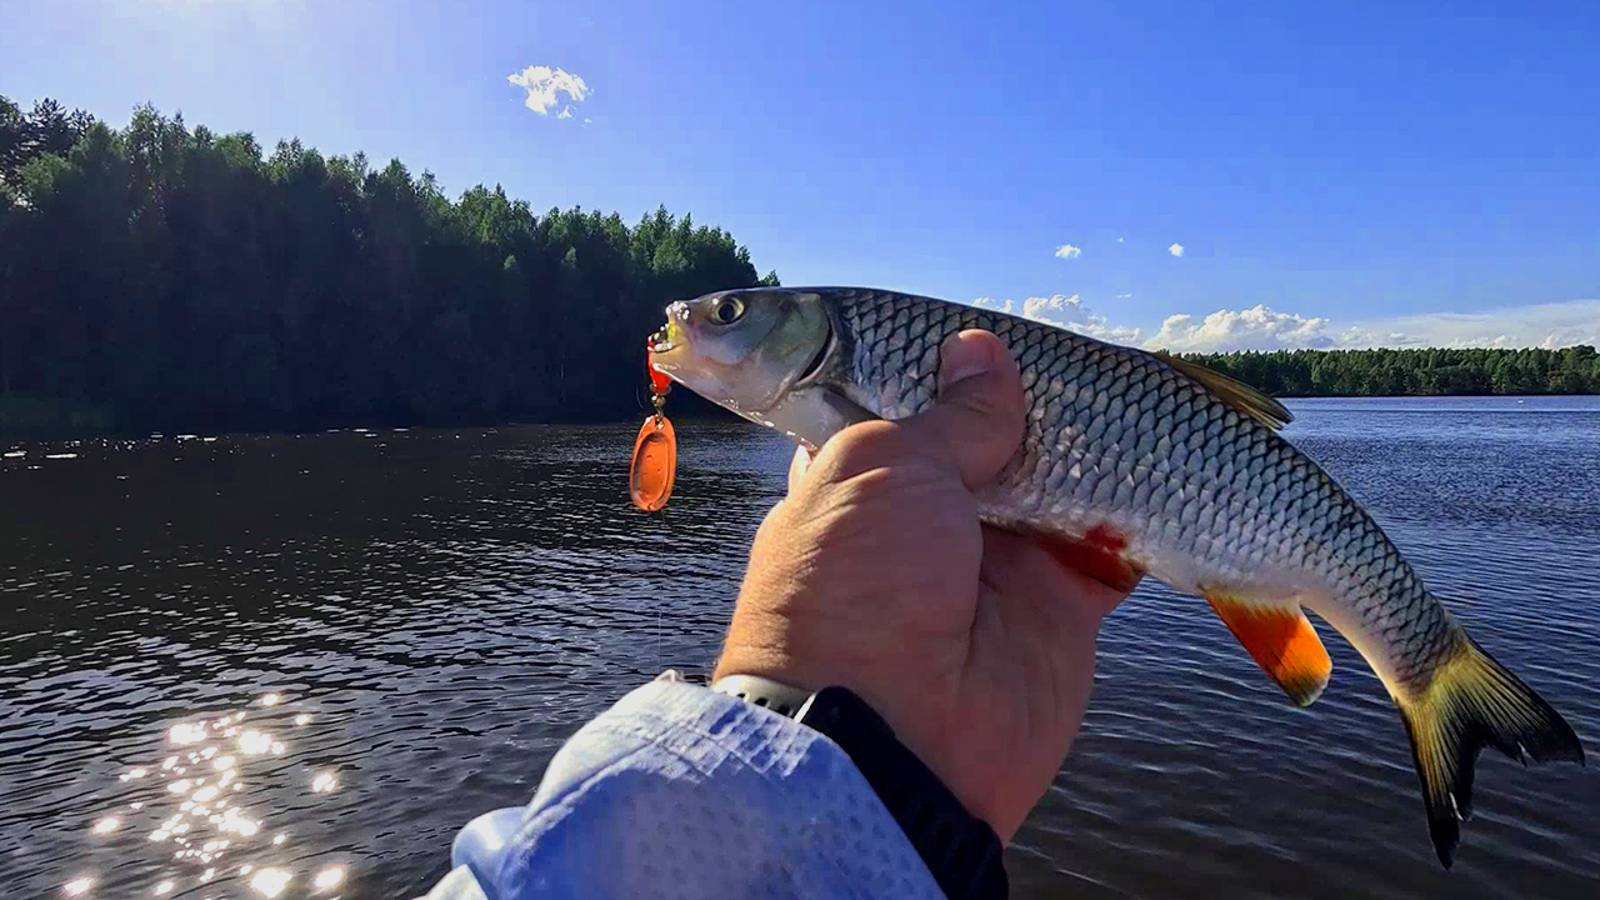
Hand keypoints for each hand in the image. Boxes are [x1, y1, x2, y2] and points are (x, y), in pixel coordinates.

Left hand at [713, 330, 1129, 839]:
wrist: (892, 741)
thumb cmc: (858, 588)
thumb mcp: (884, 468)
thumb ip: (949, 414)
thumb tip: (983, 351)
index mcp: (864, 476)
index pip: (912, 406)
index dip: (952, 370)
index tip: (999, 330)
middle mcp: (930, 517)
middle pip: (993, 441)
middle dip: (1035, 405)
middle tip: (1084, 357)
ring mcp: (997, 563)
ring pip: (1059, 484)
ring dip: (1092, 451)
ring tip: (1131, 394)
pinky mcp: (1060, 607)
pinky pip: (1112, 549)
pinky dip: (1141, 517)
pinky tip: (1166, 465)